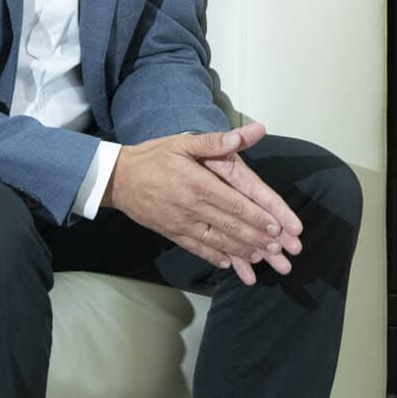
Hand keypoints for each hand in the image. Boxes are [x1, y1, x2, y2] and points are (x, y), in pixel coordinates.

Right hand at [106, 124, 300, 284]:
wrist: (117, 178)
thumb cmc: (154, 156)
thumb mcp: (184, 142)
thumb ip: (216, 141)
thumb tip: (246, 133)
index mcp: (198, 184)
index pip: (235, 204)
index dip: (257, 218)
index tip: (277, 229)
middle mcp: (192, 207)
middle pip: (231, 226)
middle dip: (257, 239)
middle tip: (279, 250)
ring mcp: (181, 223)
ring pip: (217, 241)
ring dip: (242, 251)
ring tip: (263, 259)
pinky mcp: (171, 232)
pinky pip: (196, 248)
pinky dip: (214, 256)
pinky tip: (229, 264)